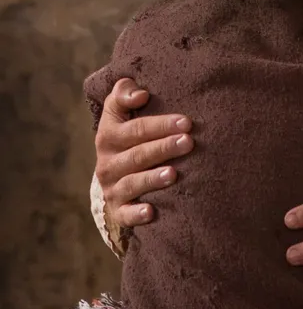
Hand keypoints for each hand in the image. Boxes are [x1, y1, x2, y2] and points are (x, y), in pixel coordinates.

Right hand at [95, 78, 193, 228]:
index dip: (159, 124)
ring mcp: (112, 187)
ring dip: (152, 178)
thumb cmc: (128, 133)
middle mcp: (107, 163)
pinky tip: (151, 211)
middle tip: (188, 142)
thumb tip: (140, 93)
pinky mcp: (117, 210)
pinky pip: (125, 215)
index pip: (134, 128)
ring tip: (173, 173)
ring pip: (132, 183)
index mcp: (108, 135)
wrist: (114, 172)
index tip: (185, 121)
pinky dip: (136, 214)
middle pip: (137, 154)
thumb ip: (124, 93)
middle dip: (163, 147)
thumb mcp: (120, 110)